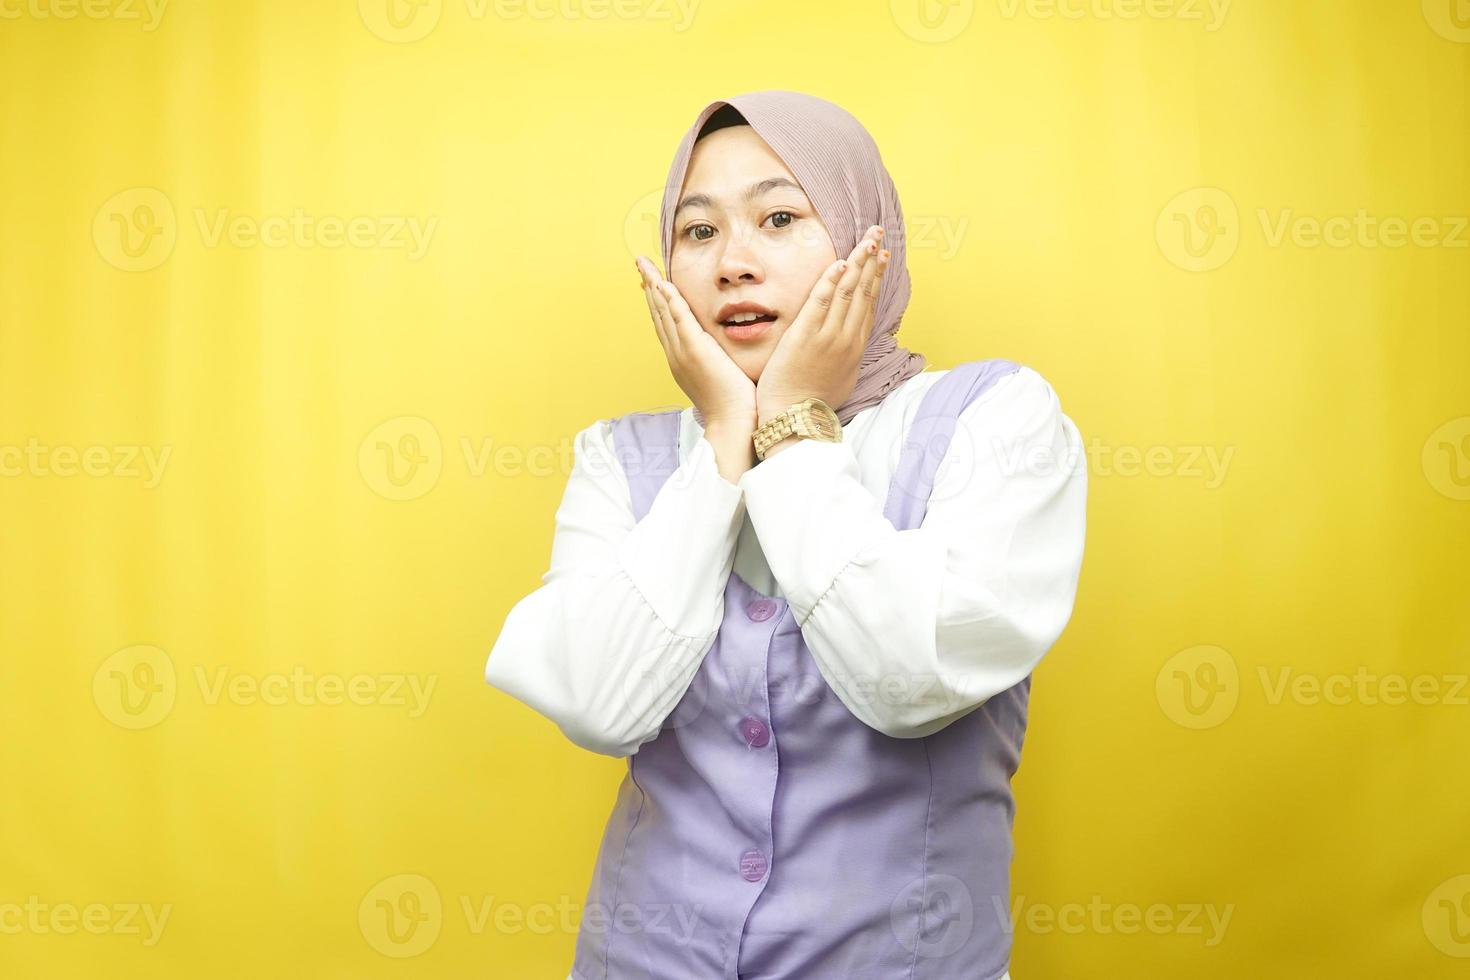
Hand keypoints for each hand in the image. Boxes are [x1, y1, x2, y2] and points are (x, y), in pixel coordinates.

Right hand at [636, 255, 756, 428]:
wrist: (732, 423)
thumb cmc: (734, 405)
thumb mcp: (722, 377)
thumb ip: (719, 361)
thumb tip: (725, 352)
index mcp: (682, 360)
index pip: (666, 324)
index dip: (658, 302)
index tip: (652, 284)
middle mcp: (676, 354)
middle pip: (658, 314)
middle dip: (649, 288)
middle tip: (641, 266)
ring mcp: (682, 351)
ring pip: (663, 311)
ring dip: (653, 285)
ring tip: (644, 265)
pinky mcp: (694, 349)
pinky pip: (678, 317)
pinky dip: (669, 299)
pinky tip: (663, 282)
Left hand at [755, 225, 889, 424]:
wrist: (797, 420)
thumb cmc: (814, 402)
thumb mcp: (841, 378)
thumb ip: (846, 355)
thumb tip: (850, 343)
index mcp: (855, 347)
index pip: (869, 303)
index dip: (877, 276)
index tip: (883, 256)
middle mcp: (847, 338)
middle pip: (864, 291)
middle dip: (872, 259)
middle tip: (878, 233)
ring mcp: (828, 337)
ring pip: (848, 292)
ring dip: (858, 262)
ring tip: (866, 239)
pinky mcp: (805, 336)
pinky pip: (820, 302)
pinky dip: (831, 281)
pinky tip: (839, 262)